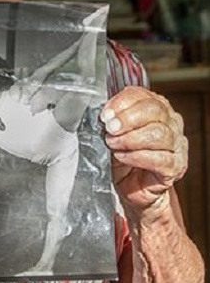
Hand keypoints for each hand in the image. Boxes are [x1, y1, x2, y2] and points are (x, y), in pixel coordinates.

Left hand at [100, 86, 187, 211]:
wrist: (132, 187)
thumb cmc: (124, 156)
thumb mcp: (115, 133)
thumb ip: (112, 119)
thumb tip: (105, 114)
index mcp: (156, 107)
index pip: (143, 95)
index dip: (122, 103)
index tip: (105, 114)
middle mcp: (171, 122)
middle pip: (155, 111)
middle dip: (128, 118)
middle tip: (110, 128)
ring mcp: (176, 144)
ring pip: (159, 134)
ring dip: (130, 139)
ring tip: (113, 144)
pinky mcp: (175, 166)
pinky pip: (159, 159)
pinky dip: (136, 157)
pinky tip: (122, 157)